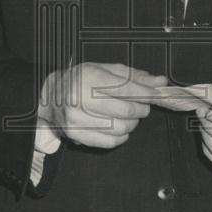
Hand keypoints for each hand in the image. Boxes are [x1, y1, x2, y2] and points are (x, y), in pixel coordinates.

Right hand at [38, 62, 166, 148]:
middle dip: (141, 109)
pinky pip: (110, 142)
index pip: (125, 88)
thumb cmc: (81, 80)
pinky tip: (118, 127)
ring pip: (120, 128)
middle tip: (142, 106)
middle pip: (125, 111)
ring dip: (131, 124)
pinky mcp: (76, 135)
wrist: (51, 96)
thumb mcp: (105, 70)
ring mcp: (76, 119)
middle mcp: (79, 99)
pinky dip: (121, 136)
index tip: (157, 95)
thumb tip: (159, 82)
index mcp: (88, 77)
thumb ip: (134, 76)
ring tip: (128, 116)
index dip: (146, 94)